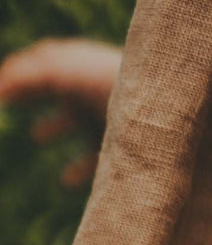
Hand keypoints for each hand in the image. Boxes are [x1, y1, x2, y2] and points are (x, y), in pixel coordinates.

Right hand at [0, 38, 121, 185]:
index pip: (47, 63)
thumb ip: (29, 78)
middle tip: (9, 99)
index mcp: (84, 69)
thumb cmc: (112, 89)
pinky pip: (98, 164)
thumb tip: (2, 89)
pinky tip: (65, 181)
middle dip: (33, 92)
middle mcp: (97, 93)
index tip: (1, 90)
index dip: (21, 74)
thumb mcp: (63, 75)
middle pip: (59, 90)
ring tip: (37, 135)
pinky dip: (79, 171)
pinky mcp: (125, 155)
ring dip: (54, 127)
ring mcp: (112, 123)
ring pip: (78, 123)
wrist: (162, 119)